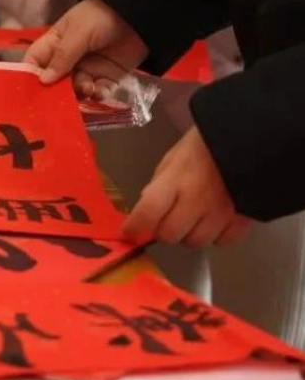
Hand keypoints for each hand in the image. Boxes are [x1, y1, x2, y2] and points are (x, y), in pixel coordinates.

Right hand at [23, 0, 148, 98]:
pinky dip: (96, 96)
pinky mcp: (107, 78)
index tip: (31, 91)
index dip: (30, 76)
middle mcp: (69, 60)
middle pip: (54, 82)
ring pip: (75, 90)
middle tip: (59, 100)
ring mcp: (88, 69)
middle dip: (55, 92)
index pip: (35, 62)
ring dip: (78, 93)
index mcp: (55, 44)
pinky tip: (98, 92)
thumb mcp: (78, 32)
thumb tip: (43, 81)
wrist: (141, 13)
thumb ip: (62, 57)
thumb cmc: (101, 16)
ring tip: (87, 89)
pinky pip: (97, 93)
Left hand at [123, 127, 251, 246]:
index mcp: (175, 180)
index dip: (135, 227)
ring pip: (195, 242)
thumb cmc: (204, 145)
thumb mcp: (172, 159)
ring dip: (189, 234)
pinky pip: (222, 241)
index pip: (147, 213)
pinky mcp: (243, 218)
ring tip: (194, 218)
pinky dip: (216, 235)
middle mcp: (196, 201)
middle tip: (167, 219)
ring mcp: (221, 212)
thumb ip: (158, 186)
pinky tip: (215, 221)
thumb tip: (147, 212)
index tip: (130, 231)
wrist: (250, 137)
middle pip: (169, 235)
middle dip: (164, 230)